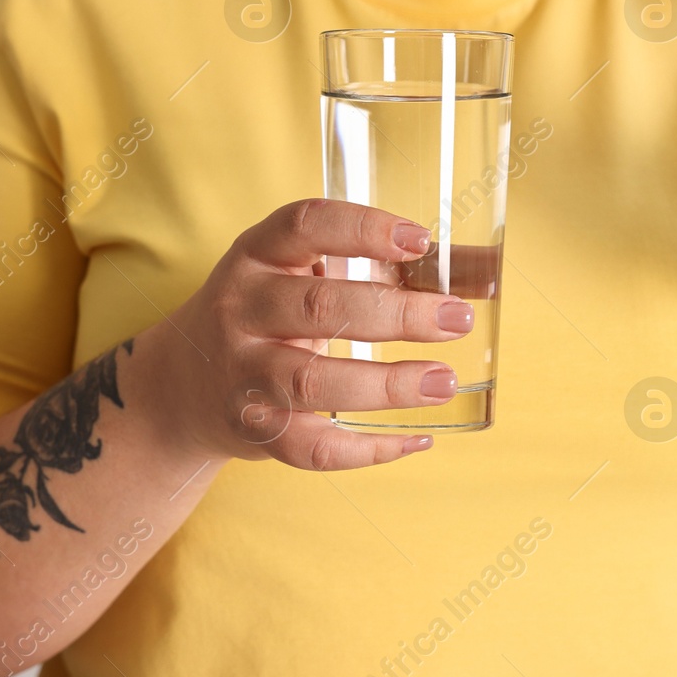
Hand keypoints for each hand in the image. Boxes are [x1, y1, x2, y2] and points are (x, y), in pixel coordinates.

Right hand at [140, 199, 474, 469]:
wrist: (186, 382)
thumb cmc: (276, 311)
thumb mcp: (312, 273)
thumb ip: (397, 268)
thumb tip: (490, 272)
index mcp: (259, 253)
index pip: (306, 225)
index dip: (363, 228)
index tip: (421, 240)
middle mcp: (242, 307)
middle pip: (320, 307)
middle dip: (396, 315)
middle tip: (457, 321)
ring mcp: (242, 372)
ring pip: (312, 382)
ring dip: (386, 385)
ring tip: (444, 381)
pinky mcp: (252, 428)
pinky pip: (310, 447)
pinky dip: (367, 451)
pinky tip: (417, 440)